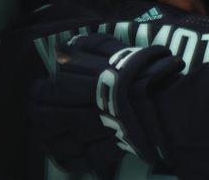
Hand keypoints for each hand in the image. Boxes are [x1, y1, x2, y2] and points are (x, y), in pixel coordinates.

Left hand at [30, 33, 182, 171]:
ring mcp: (93, 136)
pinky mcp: (105, 153)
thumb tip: (63, 50)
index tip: (39, 87)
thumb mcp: (114, 49)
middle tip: (38, 108)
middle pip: (46, 117)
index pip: (48, 92)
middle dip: (39, 113)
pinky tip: (61, 155)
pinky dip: (66, 159)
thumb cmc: (143, 71)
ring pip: (57, 140)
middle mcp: (81, 112)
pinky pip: (78, 161)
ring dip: (47, 136)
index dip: (40, 90)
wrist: (170, 100)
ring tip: (45, 131)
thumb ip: (88, 47)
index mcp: (81, 86)